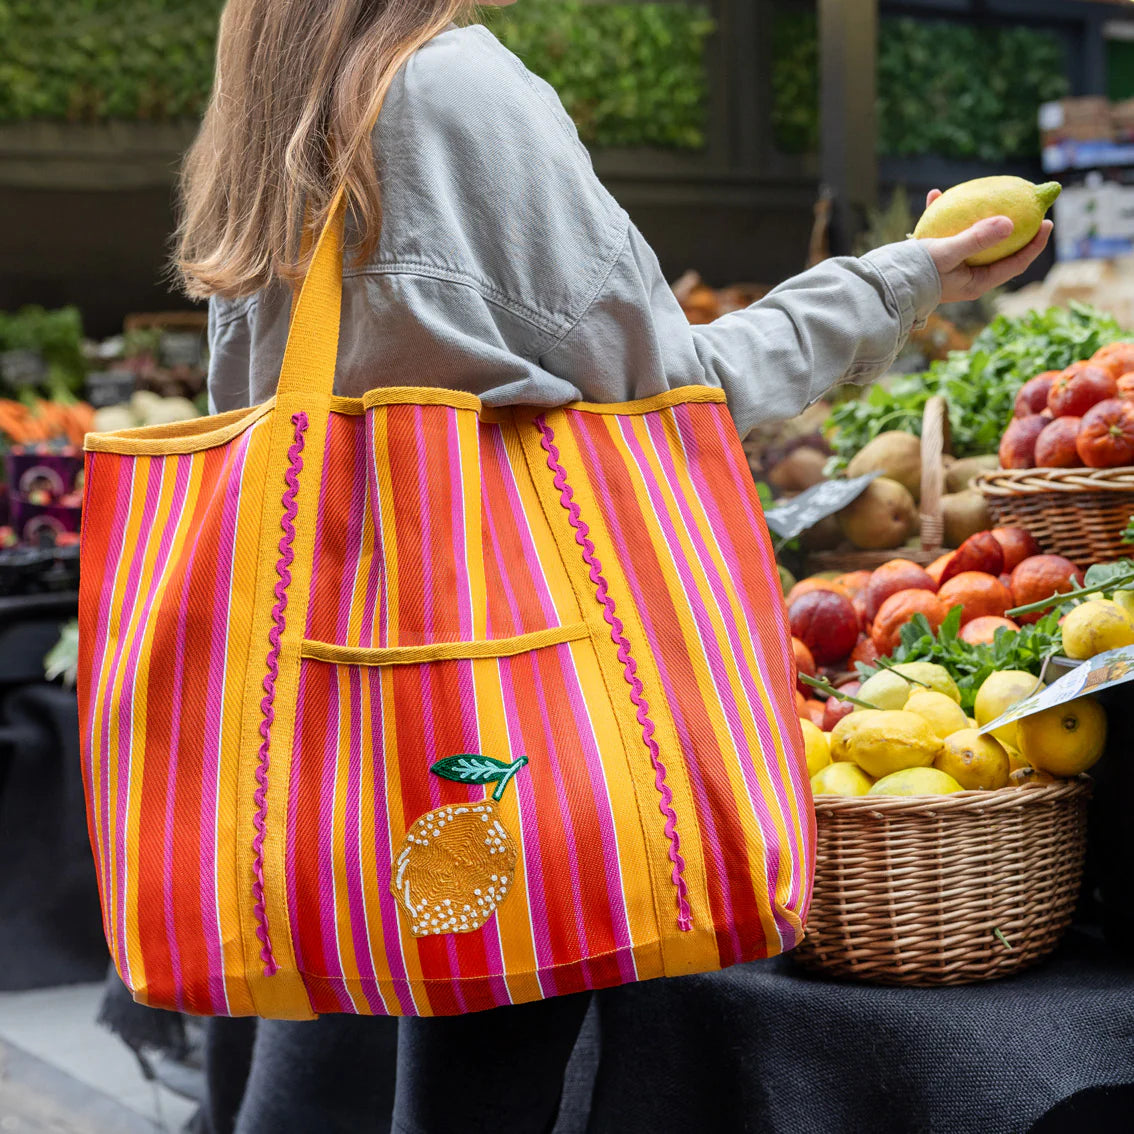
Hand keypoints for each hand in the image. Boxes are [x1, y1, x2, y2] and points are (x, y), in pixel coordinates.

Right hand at [918, 188, 1052, 303]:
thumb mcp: (948, 253)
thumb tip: (1010, 221)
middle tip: (1027, 207)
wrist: (882, 285)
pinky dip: (942, 214)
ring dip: (978, 218)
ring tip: (988, 197)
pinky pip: (943, 232)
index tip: (1047, 222)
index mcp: (976, 282)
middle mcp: (966, 275)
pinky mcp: (930, 257)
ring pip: (971, 238)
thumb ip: (977, 238)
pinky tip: (936, 196)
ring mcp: (948, 266)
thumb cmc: (916, 273)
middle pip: (998, 250)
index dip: (1034, 244)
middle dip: (1012, 228)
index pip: (1014, 264)